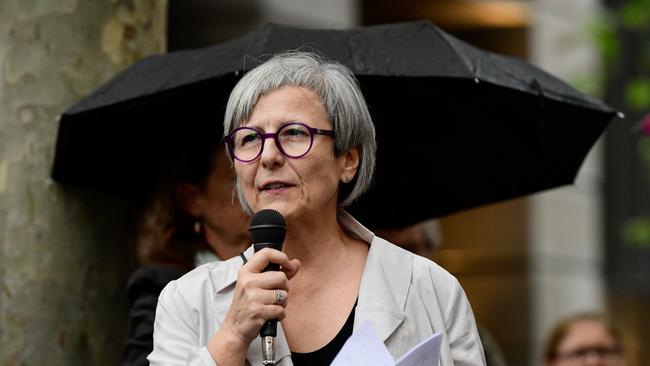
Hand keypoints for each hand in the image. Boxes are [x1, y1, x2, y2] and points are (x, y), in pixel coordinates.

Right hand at [207, 248, 300, 364]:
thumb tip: (296, 263)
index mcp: (246, 271)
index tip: (288, 265)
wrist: (235, 329)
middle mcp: (247, 281)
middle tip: (275, 295)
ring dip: (282, 303)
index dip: (281, 257)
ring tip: (270, 306)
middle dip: (284, 288)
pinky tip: (270, 316)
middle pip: (281, 277)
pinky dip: (280, 315)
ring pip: (283, 294)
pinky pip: (281, 310)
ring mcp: (251, 296)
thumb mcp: (258, 285)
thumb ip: (279, 273)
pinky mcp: (257, 311)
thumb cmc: (248, 305)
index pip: (266, 253)